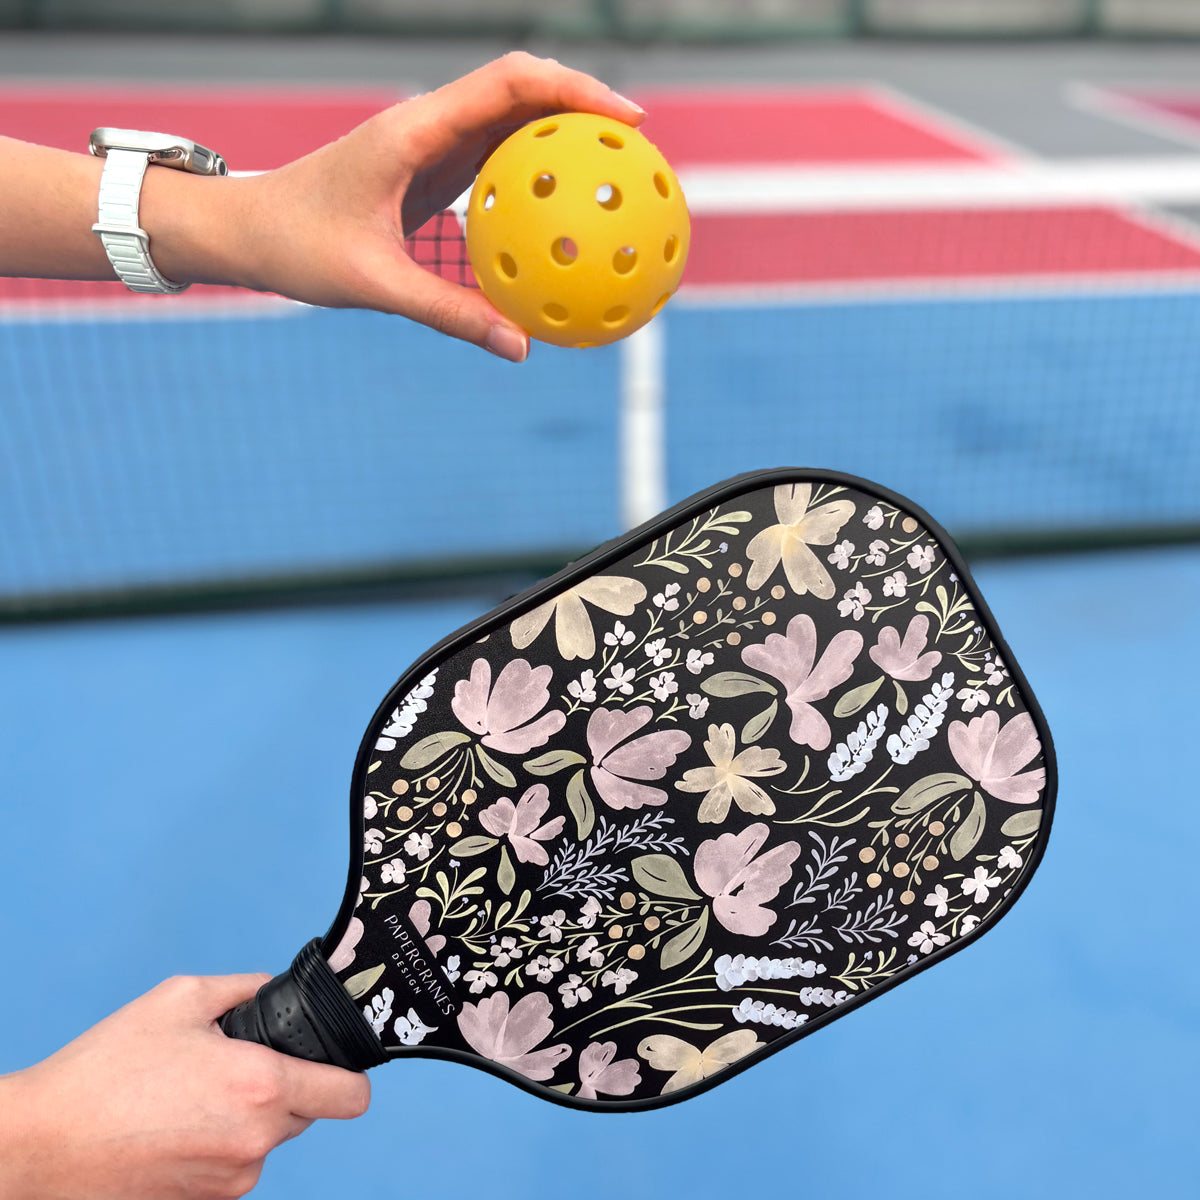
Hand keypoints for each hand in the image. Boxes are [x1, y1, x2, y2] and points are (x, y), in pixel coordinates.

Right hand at [0, 974, 369, 1199]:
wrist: (37, 1147)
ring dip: (246, 1116)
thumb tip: (276, 990)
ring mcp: (229, 1183)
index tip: (329, 1061)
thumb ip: (245, 989)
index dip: (349, 1075)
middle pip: (307, 1112)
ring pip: (266, 1139)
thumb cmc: (104, 1071)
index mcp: (262, 1088)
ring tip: (189, 1094)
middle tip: (232, 1065)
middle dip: (284, 1087)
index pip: (351, 1096)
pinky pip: (232, 1164)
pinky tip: (173, 1124)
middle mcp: (255, 1143)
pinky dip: (216, 1144)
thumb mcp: (180, 1000)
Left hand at [151, 52, 645, 361]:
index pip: (508, 84)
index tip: (624, 117)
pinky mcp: (430, 172)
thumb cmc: (298, 246)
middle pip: (521, 91)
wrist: (249, 229)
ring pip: (511, 124)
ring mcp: (431, 146)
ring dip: (561, 140)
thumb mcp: (375, 284)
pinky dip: (533, 181)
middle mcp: (428, 125)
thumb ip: (449, 314)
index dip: (572, 90)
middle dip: (583, 106)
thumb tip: (519, 347)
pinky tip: (563, 219)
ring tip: (616, 178)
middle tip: (637, 148)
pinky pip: (494, 165)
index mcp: (414, 130)